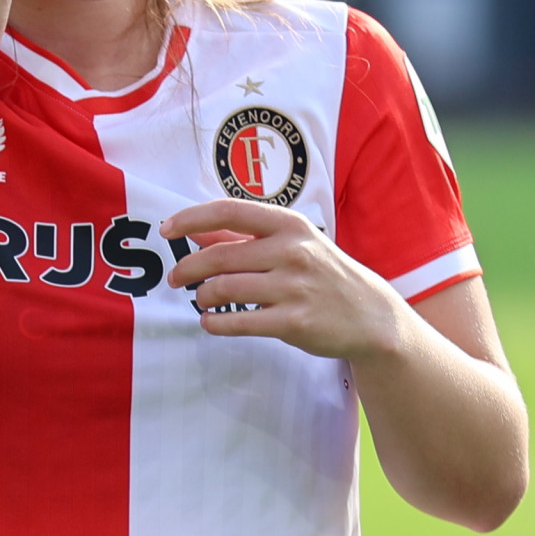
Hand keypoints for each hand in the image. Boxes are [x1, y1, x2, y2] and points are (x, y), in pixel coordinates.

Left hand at [162, 198, 406, 360]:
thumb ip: (242, 236)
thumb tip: (194, 229)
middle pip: (218, 257)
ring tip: (202, 300)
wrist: (368, 314)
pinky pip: (238, 323)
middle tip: (176, 279)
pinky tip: (210, 322)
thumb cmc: (320, 273)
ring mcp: (294, 287)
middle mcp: (292, 251)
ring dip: (202, 297)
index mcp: (288, 225)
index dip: (191, 219)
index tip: (166, 231)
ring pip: (224, 290)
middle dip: (188, 268)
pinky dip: (214, 324)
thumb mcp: (290, 243)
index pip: (228, 211)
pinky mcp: (293, 322)